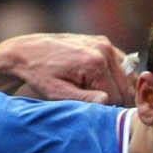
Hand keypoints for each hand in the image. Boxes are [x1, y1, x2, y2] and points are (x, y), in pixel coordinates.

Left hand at [0, 33, 133, 103]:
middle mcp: (104, 50)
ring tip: (91, 92)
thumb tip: (108, 102)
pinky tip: (96, 82)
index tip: (89, 111)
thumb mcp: (58, 93)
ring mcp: (105, 43)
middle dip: (112, 99)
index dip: (105, 109)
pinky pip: (120, 65)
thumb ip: (85, 99)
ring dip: (115, 88)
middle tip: (90, 103)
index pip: (116, 97)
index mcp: (95, 63)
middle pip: (125, 87)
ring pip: (125, 77)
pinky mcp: (102, 41)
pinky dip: (114, 76)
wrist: (26, 52)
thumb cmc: (40, 75)